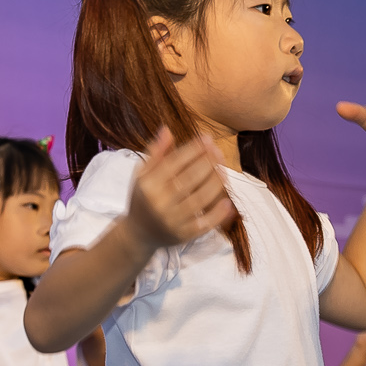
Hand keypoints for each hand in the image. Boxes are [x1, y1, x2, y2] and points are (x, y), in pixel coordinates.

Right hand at [122, 128, 232, 249]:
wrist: (139, 233)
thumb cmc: (143, 198)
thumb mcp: (142, 174)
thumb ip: (155, 153)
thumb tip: (167, 130)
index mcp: (148, 185)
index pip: (174, 162)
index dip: (193, 149)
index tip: (207, 138)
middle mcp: (159, 203)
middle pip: (190, 178)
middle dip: (208, 162)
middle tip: (219, 151)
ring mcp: (172, 220)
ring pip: (201, 198)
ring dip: (216, 182)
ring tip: (223, 170)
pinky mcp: (183, 235)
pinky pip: (205, 224)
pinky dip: (218, 213)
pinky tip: (227, 201)